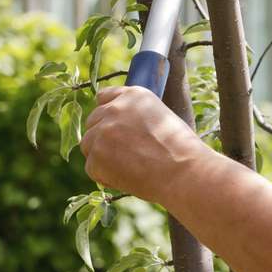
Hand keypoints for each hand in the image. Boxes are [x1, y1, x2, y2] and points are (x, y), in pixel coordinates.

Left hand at [80, 85, 199, 204]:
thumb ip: (135, 115)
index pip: (104, 97)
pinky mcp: (96, 156)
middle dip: (103, 136)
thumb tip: (119, 126)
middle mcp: (114, 109)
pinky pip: (92, 167)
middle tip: (124, 152)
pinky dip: (105, 175)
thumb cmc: (179, 148)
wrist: (183, 170)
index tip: (112, 125)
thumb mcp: (160, 116)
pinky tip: (128, 176)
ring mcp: (102, 132)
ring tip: (128, 166)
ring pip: (88, 144)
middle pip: (93, 121)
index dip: (107, 113)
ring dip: (102, 155)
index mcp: (133, 95)